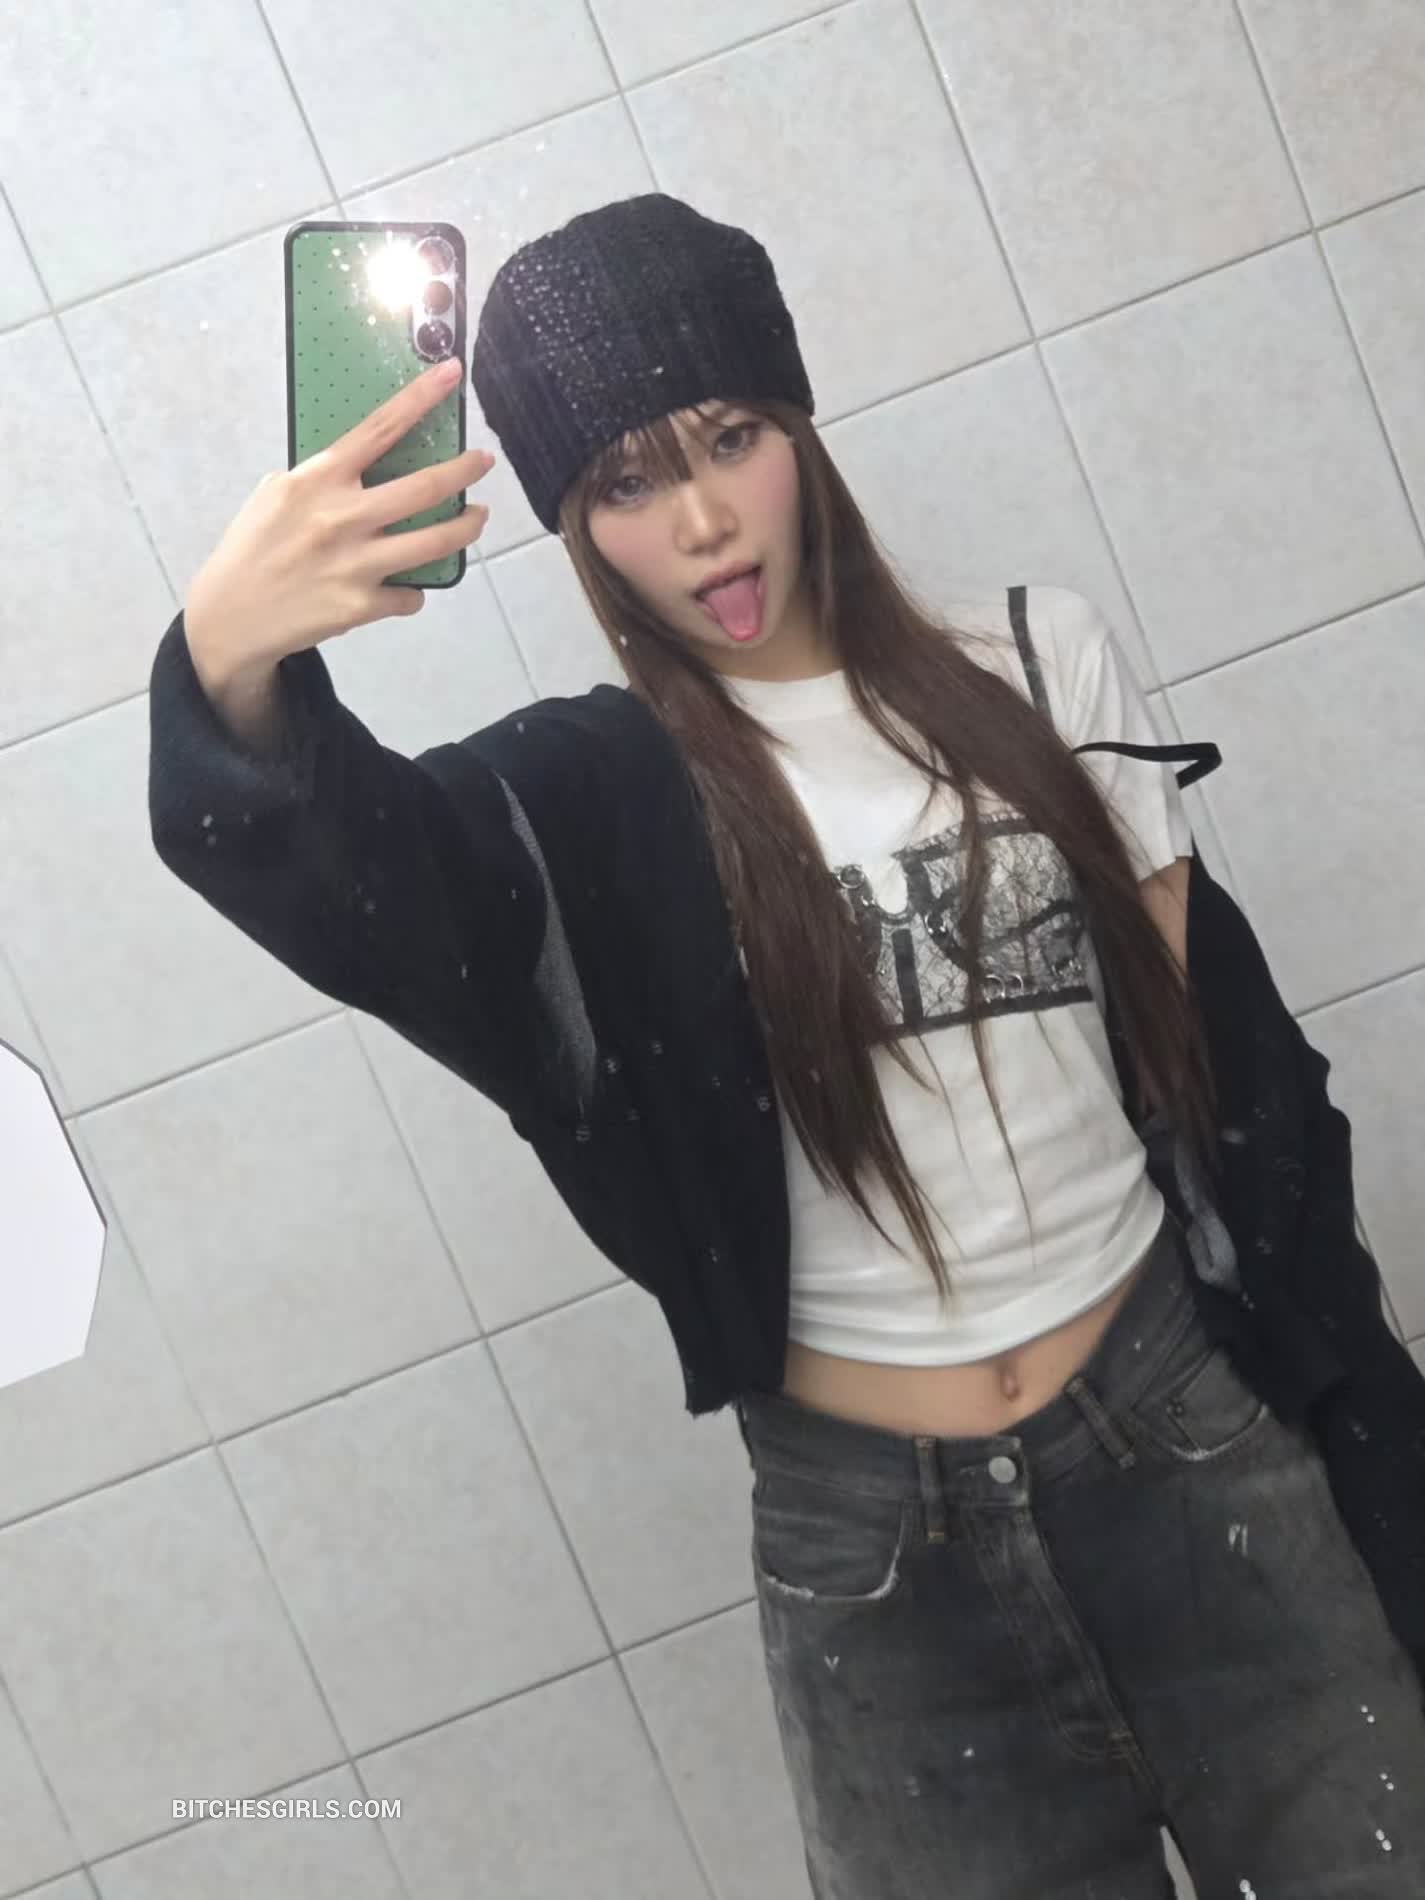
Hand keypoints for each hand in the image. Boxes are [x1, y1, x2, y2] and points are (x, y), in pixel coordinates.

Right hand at [184, 356, 492, 671]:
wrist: (232, 615)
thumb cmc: (254, 547)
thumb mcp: (279, 495)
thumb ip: (323, 479)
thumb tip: (367, 467)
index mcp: (319, 479)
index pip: (379, 428)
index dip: (421, 398)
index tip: (452, 374)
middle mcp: (342, 517)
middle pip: (424, 487)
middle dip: (465, 470)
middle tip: (485, 462)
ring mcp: (355, 563)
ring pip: (435, 542)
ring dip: (467, 527)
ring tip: (477, 518)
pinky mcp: (362, 605)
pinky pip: (410, 594)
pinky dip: (413, 590)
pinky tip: (402, 588)